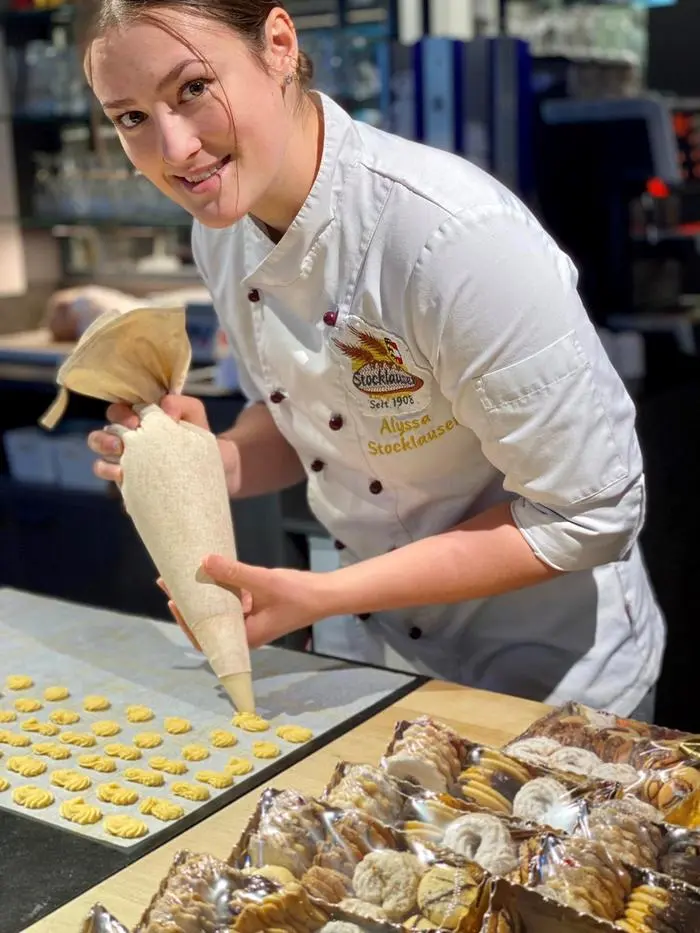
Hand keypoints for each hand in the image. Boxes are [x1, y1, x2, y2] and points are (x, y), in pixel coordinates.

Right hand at [87, 394, 212, 484]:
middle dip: (105, 438)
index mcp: (140, 424)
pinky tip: (125, 481)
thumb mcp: (196, 416)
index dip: (120, 414)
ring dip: (104, 464)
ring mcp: (129, 468)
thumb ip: (183, 404)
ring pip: (101, 463)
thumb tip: (165, 407)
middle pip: (101, 437)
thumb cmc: (201, 439)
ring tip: (119, 466)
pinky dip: (116, 484)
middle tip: (121, 443)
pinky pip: (116, 488)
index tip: (135, 421)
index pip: (118, 413)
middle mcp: (129, 445)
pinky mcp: (133, 489)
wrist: (221, 471)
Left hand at [162, 556, 330, 649]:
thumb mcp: (264, 581)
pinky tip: (208, 574)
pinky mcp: (252, 611)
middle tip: (168, 580)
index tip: (174, 599)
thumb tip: (204, 560)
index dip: (186, 620)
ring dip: (200, 595)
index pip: (205, 636)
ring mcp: (247, 623)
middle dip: (187, 603)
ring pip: (216, 612)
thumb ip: (234, 572)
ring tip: (180, 575)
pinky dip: (216, 591)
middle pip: (206, 623)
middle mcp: (242, 634)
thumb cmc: (297, 595)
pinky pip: (228, 604)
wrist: (324, 595)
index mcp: (244, 637)